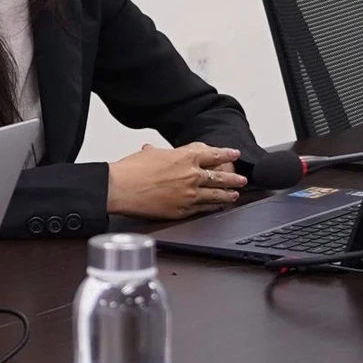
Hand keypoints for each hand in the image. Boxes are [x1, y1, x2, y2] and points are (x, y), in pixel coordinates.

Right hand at [107, 143, 245, 220]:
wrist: (120, 188)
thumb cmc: (131, 170)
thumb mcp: (151, 153)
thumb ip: (162, 154)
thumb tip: (158, 151)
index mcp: (184, 158)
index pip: (213, 154)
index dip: (226, 154)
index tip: (234, 154)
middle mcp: (191, 176)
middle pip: (220, 176)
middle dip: (234, 178)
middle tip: (242, 179)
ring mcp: (188, 195)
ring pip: (215, 195)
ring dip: (228, 194)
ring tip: (235, 194)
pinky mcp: (182, 210)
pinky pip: (203, 209)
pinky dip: (213, 207)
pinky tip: (218, 207)